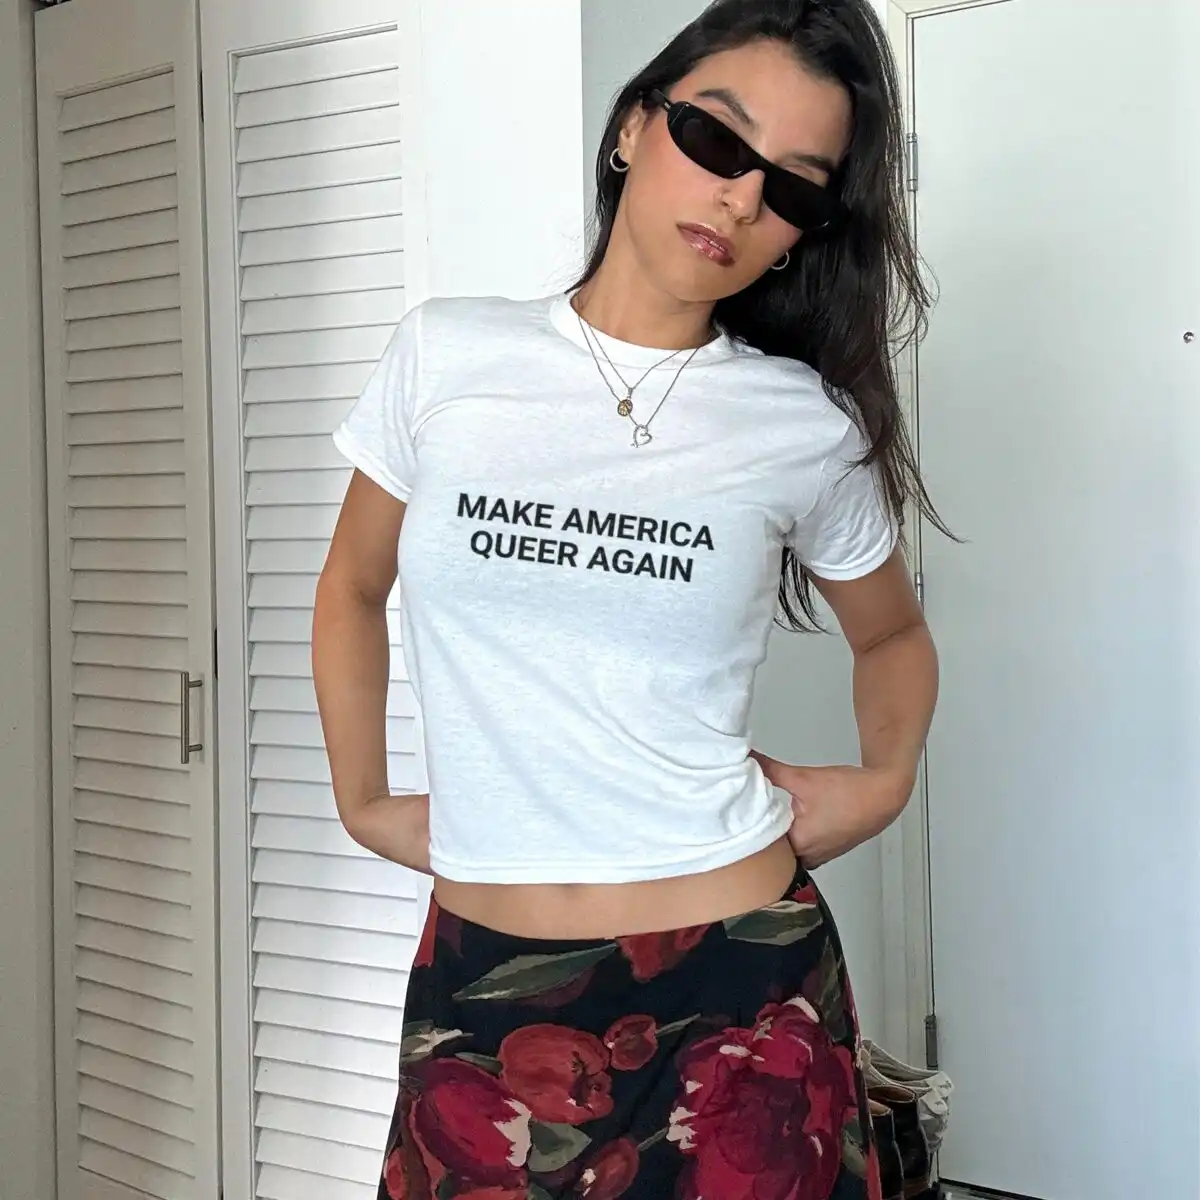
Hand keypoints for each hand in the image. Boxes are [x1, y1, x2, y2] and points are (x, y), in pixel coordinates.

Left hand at [750, 752, 913, 868]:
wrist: (884, 795)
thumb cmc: (849, 792)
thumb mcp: (803, 778)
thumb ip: (771, 770)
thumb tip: (748, 758)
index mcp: (799, 845)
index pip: (759, 847)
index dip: (744, 831)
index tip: (732, 817)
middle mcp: (807, 857)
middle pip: (771, 853)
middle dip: (758, 834)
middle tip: (740, 818)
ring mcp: (818, 856)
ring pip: (786, 852)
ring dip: (775, 836)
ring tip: (759, 818)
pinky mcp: (825, 850)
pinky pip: (800, 849)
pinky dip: (791, 836)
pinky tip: (784, 821)